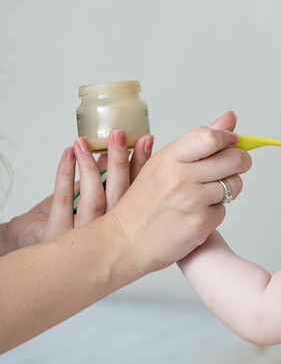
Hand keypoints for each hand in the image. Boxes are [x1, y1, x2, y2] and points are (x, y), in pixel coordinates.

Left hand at [1, 131, 152, 252]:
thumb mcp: (90, 197)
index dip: (143, 164)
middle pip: (120, 193)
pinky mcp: (57, 231)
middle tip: (119, 135)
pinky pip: (63, 199)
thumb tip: (114, 150)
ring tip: (84, 142)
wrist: (35, 244)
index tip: (145, 140)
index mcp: (123, 222)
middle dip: (121, 160)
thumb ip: (104, 179)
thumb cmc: (65, 222)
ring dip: (90, 165)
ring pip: (93, 197)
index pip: (139, 191)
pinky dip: (66, 173)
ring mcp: (83, 233)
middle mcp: (108, 232)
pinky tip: (68, 155)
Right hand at [108, 111, 251, 272]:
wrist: (125, 241)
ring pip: (234, 185)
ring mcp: (192, 202)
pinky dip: (215, 211)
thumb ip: (199, 140)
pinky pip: (224, 210)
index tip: (228, 143)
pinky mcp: (201, 224)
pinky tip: (197, 212)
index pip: (210, 137)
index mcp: (169, 158)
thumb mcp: (163, 163)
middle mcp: (181, 178)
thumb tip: (230, 118)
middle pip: (233, 160)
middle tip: (234, 165)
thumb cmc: (144, 200)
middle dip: (240, 161)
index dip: (226, 138)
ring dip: (228, 188)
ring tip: (208, 192)